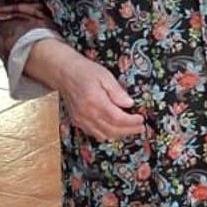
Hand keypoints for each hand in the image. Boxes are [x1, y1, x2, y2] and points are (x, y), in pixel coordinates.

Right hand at [26, 41, 144, 141]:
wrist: (65, 73)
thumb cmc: (86, 71)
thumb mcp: (105, 76)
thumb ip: (117, 91)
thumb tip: (130, 103)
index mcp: (94, 101)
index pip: (117, 118)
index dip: (131, 122)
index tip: (141, 119)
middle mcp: (86, 113)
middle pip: (112, 130)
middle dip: (129, 130)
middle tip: (141, 127)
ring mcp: (80, 119)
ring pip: (103, 135)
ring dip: (119, 134)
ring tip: (131, 129)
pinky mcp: (77, 121)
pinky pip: (94, 134)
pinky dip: (107, 134)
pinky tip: (115, 128)